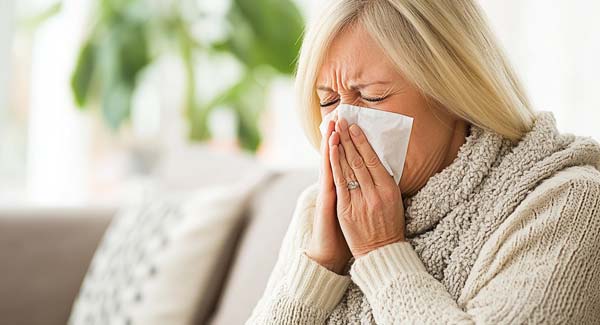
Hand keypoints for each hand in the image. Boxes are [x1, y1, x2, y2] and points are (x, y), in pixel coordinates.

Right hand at [305, 117, 352, 274]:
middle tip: (337, 114)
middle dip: (338, 135)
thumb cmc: (348, 232)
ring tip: (332, 123)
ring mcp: (330, 190)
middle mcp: (334, 186)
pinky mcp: (328, 197)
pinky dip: (331, 157)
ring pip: (331, 161)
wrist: (331, 252)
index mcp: (343, 187)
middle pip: (336, 156)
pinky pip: (330, 173)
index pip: (345, 160)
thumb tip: (372, 182)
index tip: (349, 124)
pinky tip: (332, 144)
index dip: (346, 142)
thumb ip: (359, 194)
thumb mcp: (354, 210)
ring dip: (332, 141)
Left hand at [329, 117, 405, 257]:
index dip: (363, 142)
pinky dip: (334, 166)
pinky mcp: (346, 209)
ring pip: (348, 169)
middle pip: (359, 160)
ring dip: (340, 147)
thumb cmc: (389, 225)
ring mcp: (360, 201)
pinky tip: (330, 153)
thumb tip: (377, 161)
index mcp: (389, 189)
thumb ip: (385, 182)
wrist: (380, 251)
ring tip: (334, 131)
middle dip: (349, 138)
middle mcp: (375, 193)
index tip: (355, 127)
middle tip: (342, 121)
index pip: (374, 160)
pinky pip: (340, 184)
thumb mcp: (394, 201)